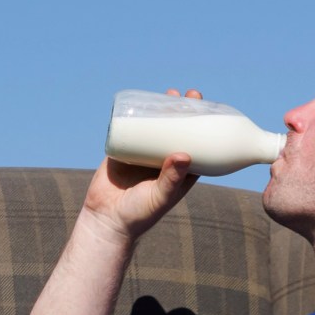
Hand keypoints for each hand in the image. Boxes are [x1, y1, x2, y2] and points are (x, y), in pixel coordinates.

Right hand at [86, 88, 203, 240]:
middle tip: (188, 95)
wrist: (105, 220)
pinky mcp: (123, 150)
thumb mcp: (160, 197)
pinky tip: (142, 101)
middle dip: (184, 111)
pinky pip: (132, 129)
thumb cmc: (138, 214)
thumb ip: (171, 179)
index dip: (205, 127)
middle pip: (178, 130)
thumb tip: (184, 154)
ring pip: (156, 126)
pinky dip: (137, 116)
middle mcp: (162, 160)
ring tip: (169, 94)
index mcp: (178, 171)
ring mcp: (142, 154)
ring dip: (163, 109)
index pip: (197, 144)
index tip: (209, 109)